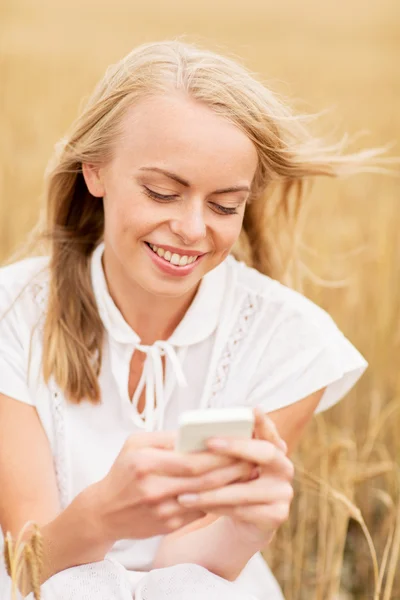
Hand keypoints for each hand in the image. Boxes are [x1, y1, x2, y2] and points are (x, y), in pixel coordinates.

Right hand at [90, 430, 254, 542]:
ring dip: (231, 486)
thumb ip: (166, 437)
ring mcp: (162, 510)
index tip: (239, 445)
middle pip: (203, 479)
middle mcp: (153, 487)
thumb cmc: (123, 470)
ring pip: (206, 497)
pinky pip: (200, 511)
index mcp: (145, 462)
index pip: (191, 458)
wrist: (104, 512)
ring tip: (248, 473)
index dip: (219, 454)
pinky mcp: (168, 525)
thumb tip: (199, 434)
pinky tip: (233, 490)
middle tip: (253, 459)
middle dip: (232, 469)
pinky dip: (218, 500)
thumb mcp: (135, 444)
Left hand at [177, 409, 293, 545]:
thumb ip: (224, 447)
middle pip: (266, 452)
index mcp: (274, 447)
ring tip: (184, 490)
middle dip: (236, 446)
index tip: (251, 409)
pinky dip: (215, 507)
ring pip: (245, 489)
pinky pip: (242, 510)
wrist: (244, 521)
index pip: (270, 429)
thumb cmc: (231, 483)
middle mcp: (284, 467)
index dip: (263, 420)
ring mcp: (283, 492)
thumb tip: (197, 434)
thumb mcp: (228, 463)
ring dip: (212, 490)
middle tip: (209, 441)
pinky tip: (194, 504)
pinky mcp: (277, 515)